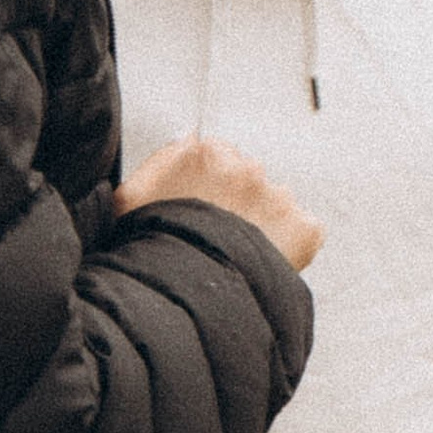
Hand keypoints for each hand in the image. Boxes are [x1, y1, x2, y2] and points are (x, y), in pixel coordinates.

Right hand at [114, 137, 322, 272]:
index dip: (206, 188)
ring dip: (261, 226)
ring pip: (273, 206)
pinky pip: (303, 232)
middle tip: (214, 239)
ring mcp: (278, 197)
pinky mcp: (303, 228)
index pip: (216, 158)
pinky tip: (259, 266)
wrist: (189, 297)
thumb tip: (188, 136)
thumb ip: (159, 161)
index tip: (197, 213)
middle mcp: (246, 168)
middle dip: (234, 204)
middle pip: (245, 181)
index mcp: (206, 152)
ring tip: (233, 259)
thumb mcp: (129, 201)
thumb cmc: (149, 252)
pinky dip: (290, 248)